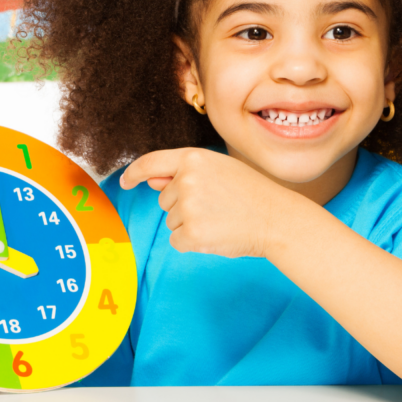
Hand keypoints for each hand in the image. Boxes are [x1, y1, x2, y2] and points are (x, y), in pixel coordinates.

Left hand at [120, 148, 294, 257]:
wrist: (276, 218)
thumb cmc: (251, 193)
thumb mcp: (219, 170)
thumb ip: (183, 174)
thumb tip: (151, 182)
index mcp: (193, 158)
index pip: (151, 162)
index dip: (133, 173)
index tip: (125, 181)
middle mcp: (186, 180)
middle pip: (164, 199)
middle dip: (183, 205)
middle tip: (217, 205)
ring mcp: (188, 207)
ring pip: (172, 221)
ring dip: (190, 224)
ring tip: (220, 218)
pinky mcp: (191, 233)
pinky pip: (177, 240)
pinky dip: (192, 242)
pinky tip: (215, 234)